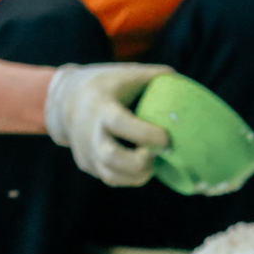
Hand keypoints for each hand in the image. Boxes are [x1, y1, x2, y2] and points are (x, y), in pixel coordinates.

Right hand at [44, 63, 170, 186]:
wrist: (67, 100)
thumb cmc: (108, 84)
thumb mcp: (128, 74)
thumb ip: (157, 77)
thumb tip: (186, 82)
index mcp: (101, 107)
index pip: (119, 123)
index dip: (145, 134)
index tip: (166, 138)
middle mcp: (90, 133)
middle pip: (111, 157)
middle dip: (142, 162)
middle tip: (162, 153)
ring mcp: (87, 152)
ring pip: (112, 176)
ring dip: (140, 174)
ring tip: (154, 158)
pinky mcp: (88, 165)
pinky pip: (113, 179)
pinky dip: (132, 177)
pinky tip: (144, 163)